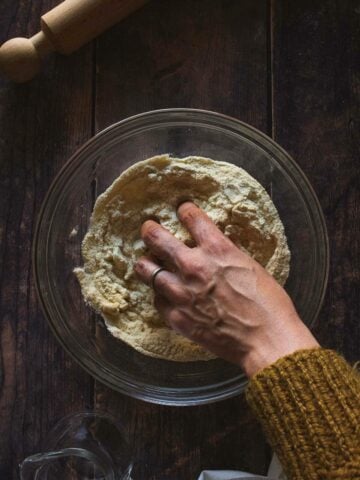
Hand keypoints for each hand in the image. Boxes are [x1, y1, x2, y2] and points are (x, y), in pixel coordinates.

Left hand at [135, 202, 318, 375]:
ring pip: (146, 269)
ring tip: (146, 261)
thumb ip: (226, 254)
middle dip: (149, 230)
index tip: (181, 209)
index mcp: (216, 249)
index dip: (184, 210)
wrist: (266, 340)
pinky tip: (164, 293)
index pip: (191, 218)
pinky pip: (157, 299)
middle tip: (147, 228)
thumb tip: (213, 248)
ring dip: (146, 263)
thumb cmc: (268, 304)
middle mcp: (193, 266)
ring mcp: (181, 293)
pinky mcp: (177, 317)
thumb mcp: (250, 266)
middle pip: (157, 238)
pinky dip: (160, 294)